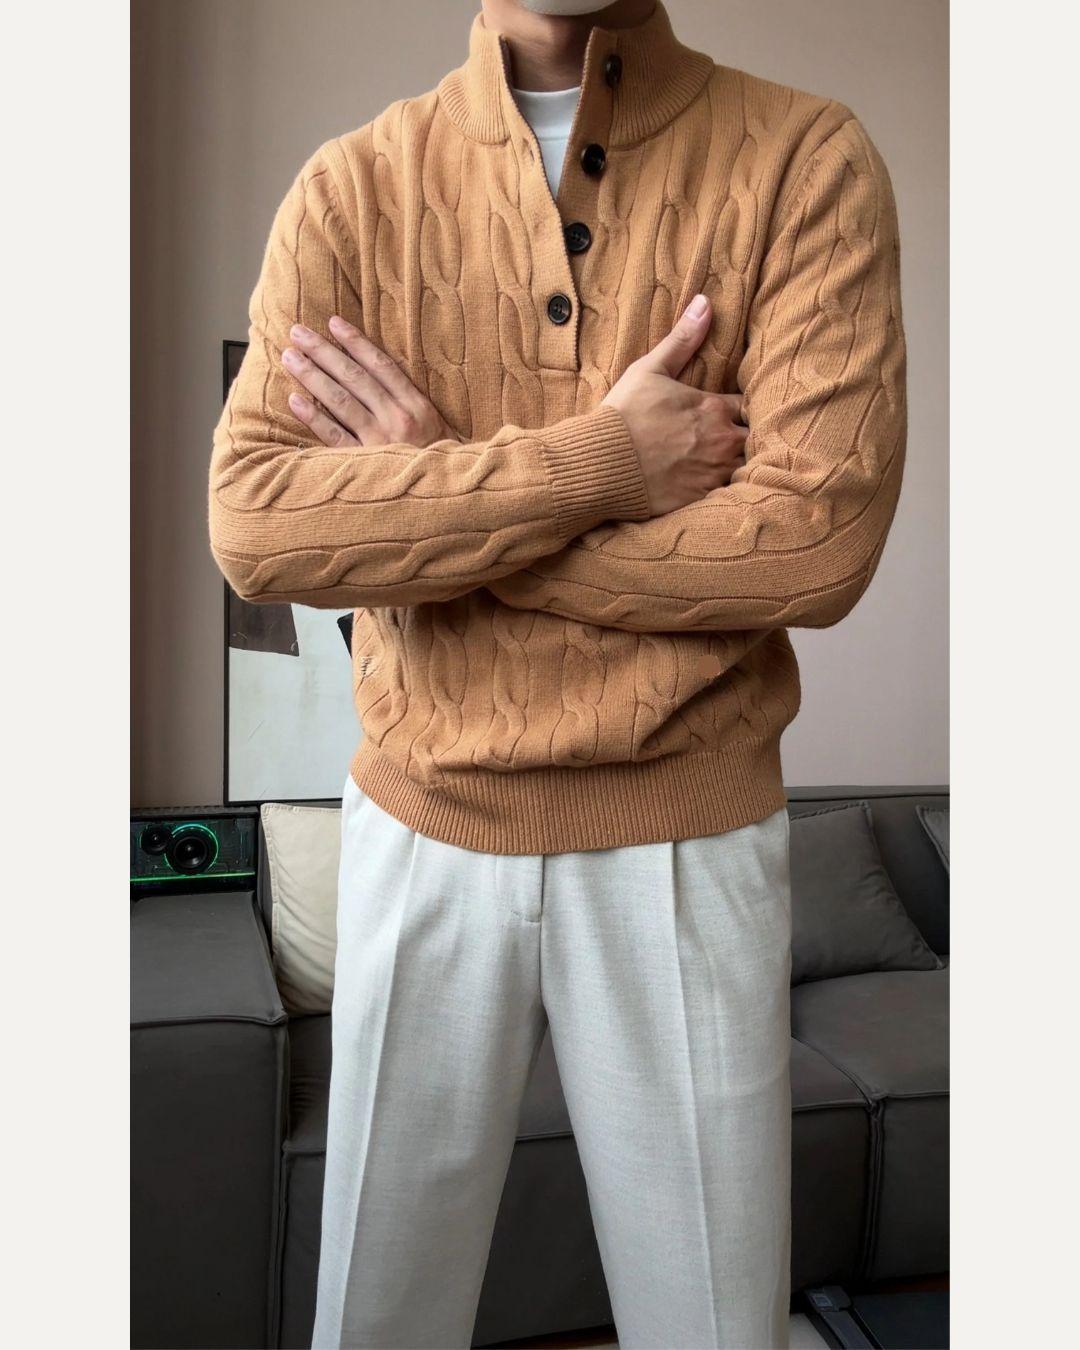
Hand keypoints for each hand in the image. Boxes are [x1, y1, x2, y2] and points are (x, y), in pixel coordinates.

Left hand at [280, 316, 461, 446]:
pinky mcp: (365, 464)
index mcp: (418, 406)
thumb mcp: (437, 426)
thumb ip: (410, 402)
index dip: (356, 343)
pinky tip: (295, 400)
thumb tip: (378, 374)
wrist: (446, 498)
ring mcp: (381, 442)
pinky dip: (314, 417)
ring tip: (290, 357)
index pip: (381, 365)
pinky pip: (334, 437)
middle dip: (324, 351)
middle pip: (355, 377)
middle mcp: (398, 419)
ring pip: (341, 401)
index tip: (333, 323)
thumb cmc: (440, 462)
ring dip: (312, 376)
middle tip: (298, 333)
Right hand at [602, 294, 747, 515]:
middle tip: (737, 436)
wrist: (602, 464)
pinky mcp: (702, 498)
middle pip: (755, 438)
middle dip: (748, 435)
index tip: (737, 410)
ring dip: (739, 462)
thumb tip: (706, 303)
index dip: (745, 407)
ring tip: (726, 461)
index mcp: (714, 407)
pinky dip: (724, 489)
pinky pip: (727, 494)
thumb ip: (683, 339)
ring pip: (745, 467)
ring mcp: (714, 472)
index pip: (750, 405)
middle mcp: (722, 440)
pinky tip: (712, 483)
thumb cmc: (624, 414)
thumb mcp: (650, 369)